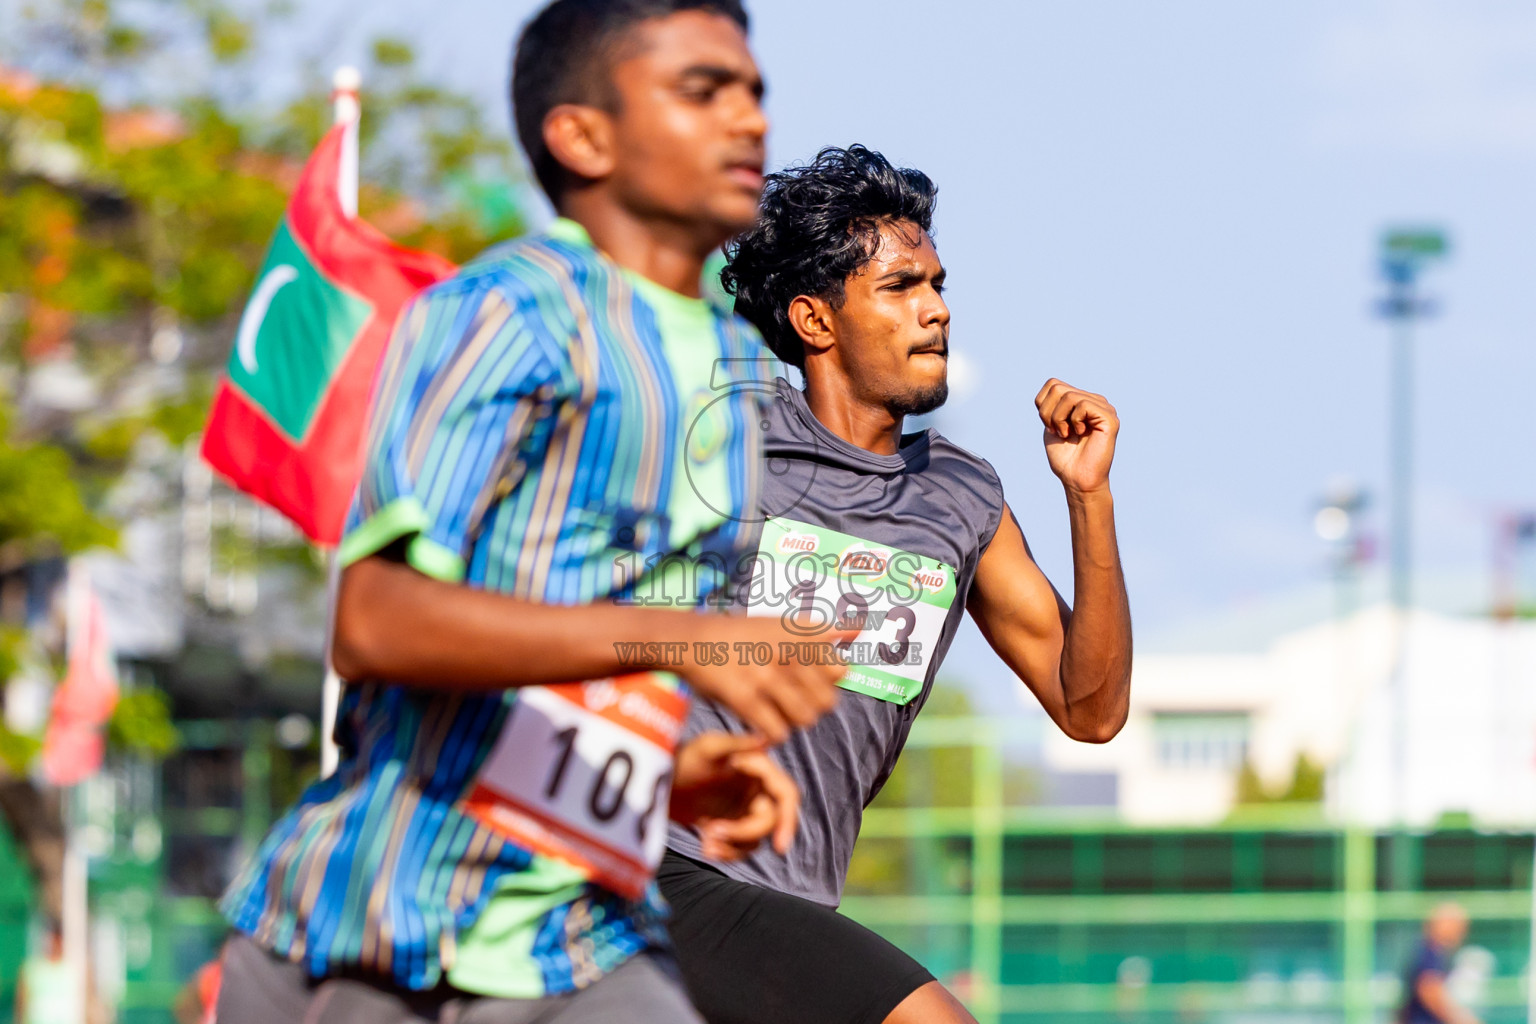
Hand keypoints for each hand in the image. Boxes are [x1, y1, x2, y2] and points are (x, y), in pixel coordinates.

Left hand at [670, 731, 800, 859]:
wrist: (658, 781)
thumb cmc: (682, 758)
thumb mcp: (707, 747)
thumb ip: (737, 742)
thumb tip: (769, 739)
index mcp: (758, 768)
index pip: (786, 795)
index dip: (789, 819)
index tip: (780, 846)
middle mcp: (757, 789)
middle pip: (771, 821)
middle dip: (744, 832)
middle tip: (714, 833)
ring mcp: (744, 810)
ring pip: (756, 839)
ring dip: (734, 846)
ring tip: (706, 843)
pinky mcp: (730, 826)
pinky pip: (740, 848)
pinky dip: (726, 852)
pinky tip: (706, 848)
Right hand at [678, 616, 854, 743]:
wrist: (697, 639)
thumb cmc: (744, 633)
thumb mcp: (783, 623)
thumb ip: (822, 630)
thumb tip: (859, 628)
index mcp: (798, 636)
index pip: (840, 670)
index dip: (831, 680)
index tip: (815, 679)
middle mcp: (786, 656)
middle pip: (827, 701)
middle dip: (817, 705)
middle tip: (798, 700)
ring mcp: (765, 679)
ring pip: (806, 719)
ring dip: (797, 720)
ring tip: (782, 711)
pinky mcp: (744, 699)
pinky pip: (777, 732)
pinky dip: (775, 732)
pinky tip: (765, 722)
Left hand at [1035, 378, 1118, 495]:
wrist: (1078, 480)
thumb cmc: (1065, 457)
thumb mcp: (1051, 425)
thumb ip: (1052, 404)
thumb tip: (1052, 385)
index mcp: (1081, 401)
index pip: (1053, 384)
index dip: (1043, 405)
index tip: (1049, 426)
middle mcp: (1094, 400)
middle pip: (1057, 387)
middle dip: (1048, 412)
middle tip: (1057, 431)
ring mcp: (1104, 408)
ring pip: (1068, 395)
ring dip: (1058, 418)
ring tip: (1066, 434)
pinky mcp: (1109, 417)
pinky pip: (1083, 405)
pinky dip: (1074, 420)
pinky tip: (1080, 433)